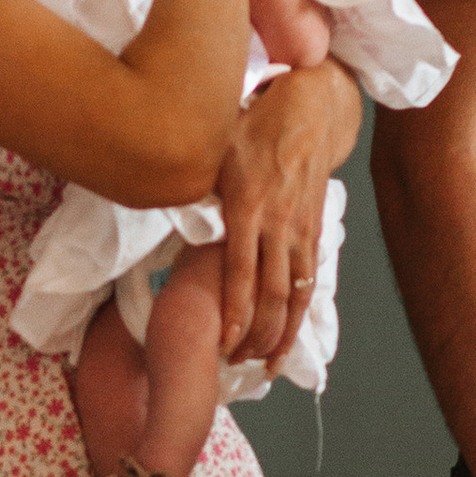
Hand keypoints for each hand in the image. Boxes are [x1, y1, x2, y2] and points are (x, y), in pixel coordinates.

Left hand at [216, 63, 358, 363]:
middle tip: (233, 362)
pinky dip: (299, 316)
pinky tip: (287, 339)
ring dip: (279, 335)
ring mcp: (301, 231)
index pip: (241, 271)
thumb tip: (160, 203)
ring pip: (295, 296)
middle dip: (254, 335)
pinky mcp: (315, 233)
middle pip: (271, 294)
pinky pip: (309, 283)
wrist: (313, 111)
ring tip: (262, 365)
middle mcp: (279, 224)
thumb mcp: (219, 150)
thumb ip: (197, 185)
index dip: (235, 311)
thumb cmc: (256, 127)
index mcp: (249, 206)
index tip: (224, 341)